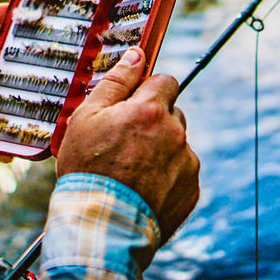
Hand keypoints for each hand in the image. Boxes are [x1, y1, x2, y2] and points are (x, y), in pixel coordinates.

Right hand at [55, 47, 199, 244]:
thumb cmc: (88, 168)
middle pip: (172, 113)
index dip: (148, 90)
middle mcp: (175, 132)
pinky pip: (181, 173)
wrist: (102, 224)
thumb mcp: (87, 117)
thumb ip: (115, 82)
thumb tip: (137, 55)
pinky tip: (141, 189)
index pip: (165, 81)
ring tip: (130, 170)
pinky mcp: (191, 190)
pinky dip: (166, 177)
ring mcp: (186, 162)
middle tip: (125, 141)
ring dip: (160, 149)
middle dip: (153, 121)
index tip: (132, 105)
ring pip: (177, 144)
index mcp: (150, 110)